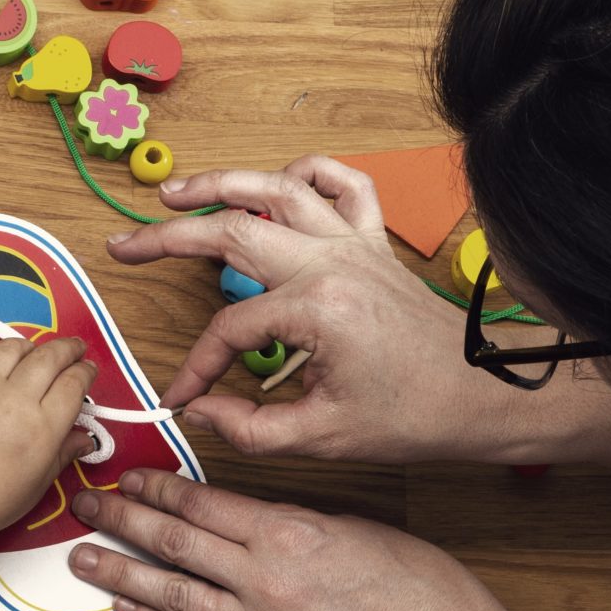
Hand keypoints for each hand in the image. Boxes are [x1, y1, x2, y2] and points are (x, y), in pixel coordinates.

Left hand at [0, 335, 95, 545]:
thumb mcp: (33, 488)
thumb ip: (61, 456)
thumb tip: (84, 439)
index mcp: (42, 428)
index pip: (74, 384)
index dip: (85, 372)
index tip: (87, 370)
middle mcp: (15, 399)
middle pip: (51, 356)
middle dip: (68, 349)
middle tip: (73, 348)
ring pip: (13, 346)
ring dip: (30, 347)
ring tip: (33, 353)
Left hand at [69, 470, 511, 610]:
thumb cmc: (409, 580)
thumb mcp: (344, 524)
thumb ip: (284, 521)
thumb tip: (237, 515)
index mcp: (286, 532)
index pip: (201, 504)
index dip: (156, 487)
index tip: (127, 475)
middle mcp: (264, 581)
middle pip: (174, 546)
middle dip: (122, 521)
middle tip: (85, 505)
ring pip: (173, 597)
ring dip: (121, 577)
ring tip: (82, 560)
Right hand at [106, 155, 527, 463]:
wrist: (485, 397)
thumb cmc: (417, 416)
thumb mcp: (324, 438)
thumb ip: (249, 427)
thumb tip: (200, 410)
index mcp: (318, 309)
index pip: (230, 329)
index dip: (196, 367)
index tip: (181, 397)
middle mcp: (332, 263)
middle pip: (232, 230)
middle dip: (168, 237)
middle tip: (124, 248)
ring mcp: (354, 244)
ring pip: (277, 189)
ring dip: (221, 183)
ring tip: (174, 192)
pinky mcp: (374, 243)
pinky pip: (342, 184)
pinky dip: (306, 173)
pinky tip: (276, 182)